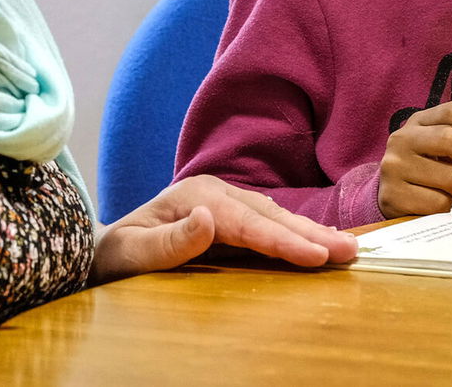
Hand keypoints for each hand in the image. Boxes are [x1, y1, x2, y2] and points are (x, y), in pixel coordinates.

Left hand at [90, 175, 358, 284]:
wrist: (102, 252)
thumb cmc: (113, 258)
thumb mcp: (129, 254)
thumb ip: (167, 242)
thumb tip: (208, 219)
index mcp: (195, 197)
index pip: (246, 222)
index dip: (282, 240)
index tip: (315, 255)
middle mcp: (214, 193)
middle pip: (269, 214)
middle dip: (310, 233)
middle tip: (350, 252)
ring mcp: (223, 202)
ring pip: (274, 216)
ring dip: (310, 232)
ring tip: (345, 249)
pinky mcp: (228, 217)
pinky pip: (267, 224)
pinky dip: (296, 233)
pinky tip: (317, 243)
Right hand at [378, 102, 451, 217]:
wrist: (392, 198)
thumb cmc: (430, 170)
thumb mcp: (445, 149)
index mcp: (418, 122)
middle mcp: (402, 138)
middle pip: (450, 138)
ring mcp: (394, 166)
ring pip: (449, 176)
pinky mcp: (392, 194)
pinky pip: (438, 203)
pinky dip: (450, 208)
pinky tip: (447, 207)